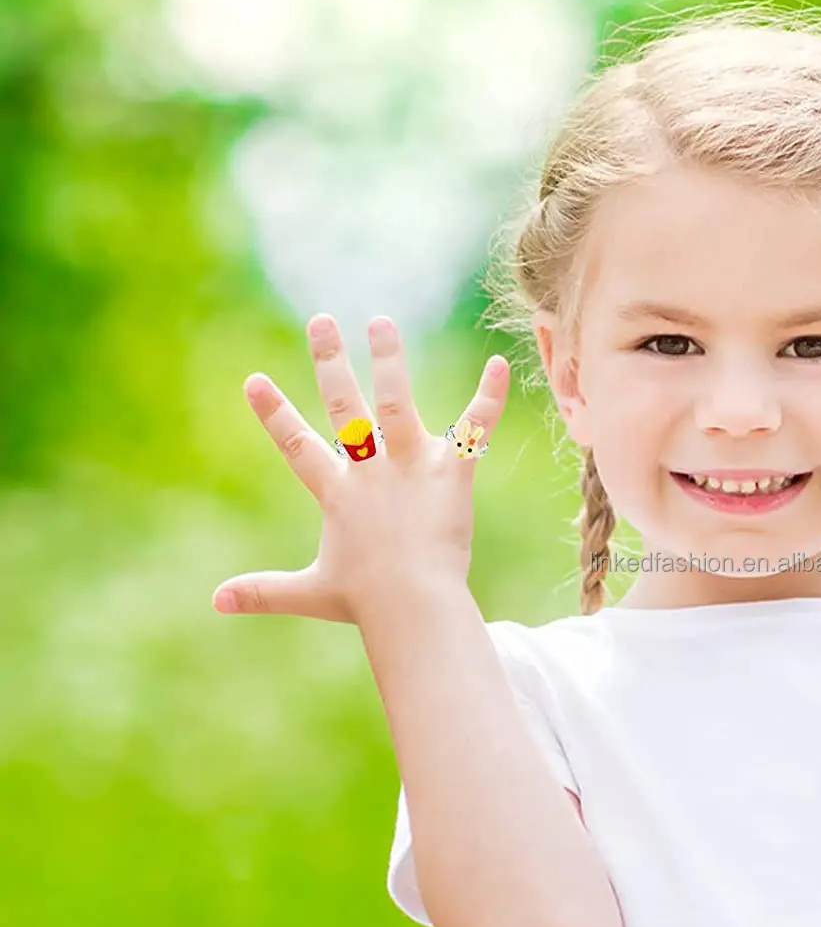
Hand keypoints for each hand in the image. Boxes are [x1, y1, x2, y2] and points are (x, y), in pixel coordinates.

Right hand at [212, 315, 509, 624]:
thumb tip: (215, 601)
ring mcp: (410, 468)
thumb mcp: (311, 592)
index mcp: (337, 494)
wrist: (412, 605)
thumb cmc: (366, 601)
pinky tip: (500, 365)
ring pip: (398, 403)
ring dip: (389, 360)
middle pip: (345, 407)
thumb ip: (265, 591)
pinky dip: (489, 397)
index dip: (274, 413)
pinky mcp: (449, 474)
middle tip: (322, 321)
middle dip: (330, 361)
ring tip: (381, 323)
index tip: (254, 379)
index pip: (298, 446)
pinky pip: (473, 429)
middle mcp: (370, 471)